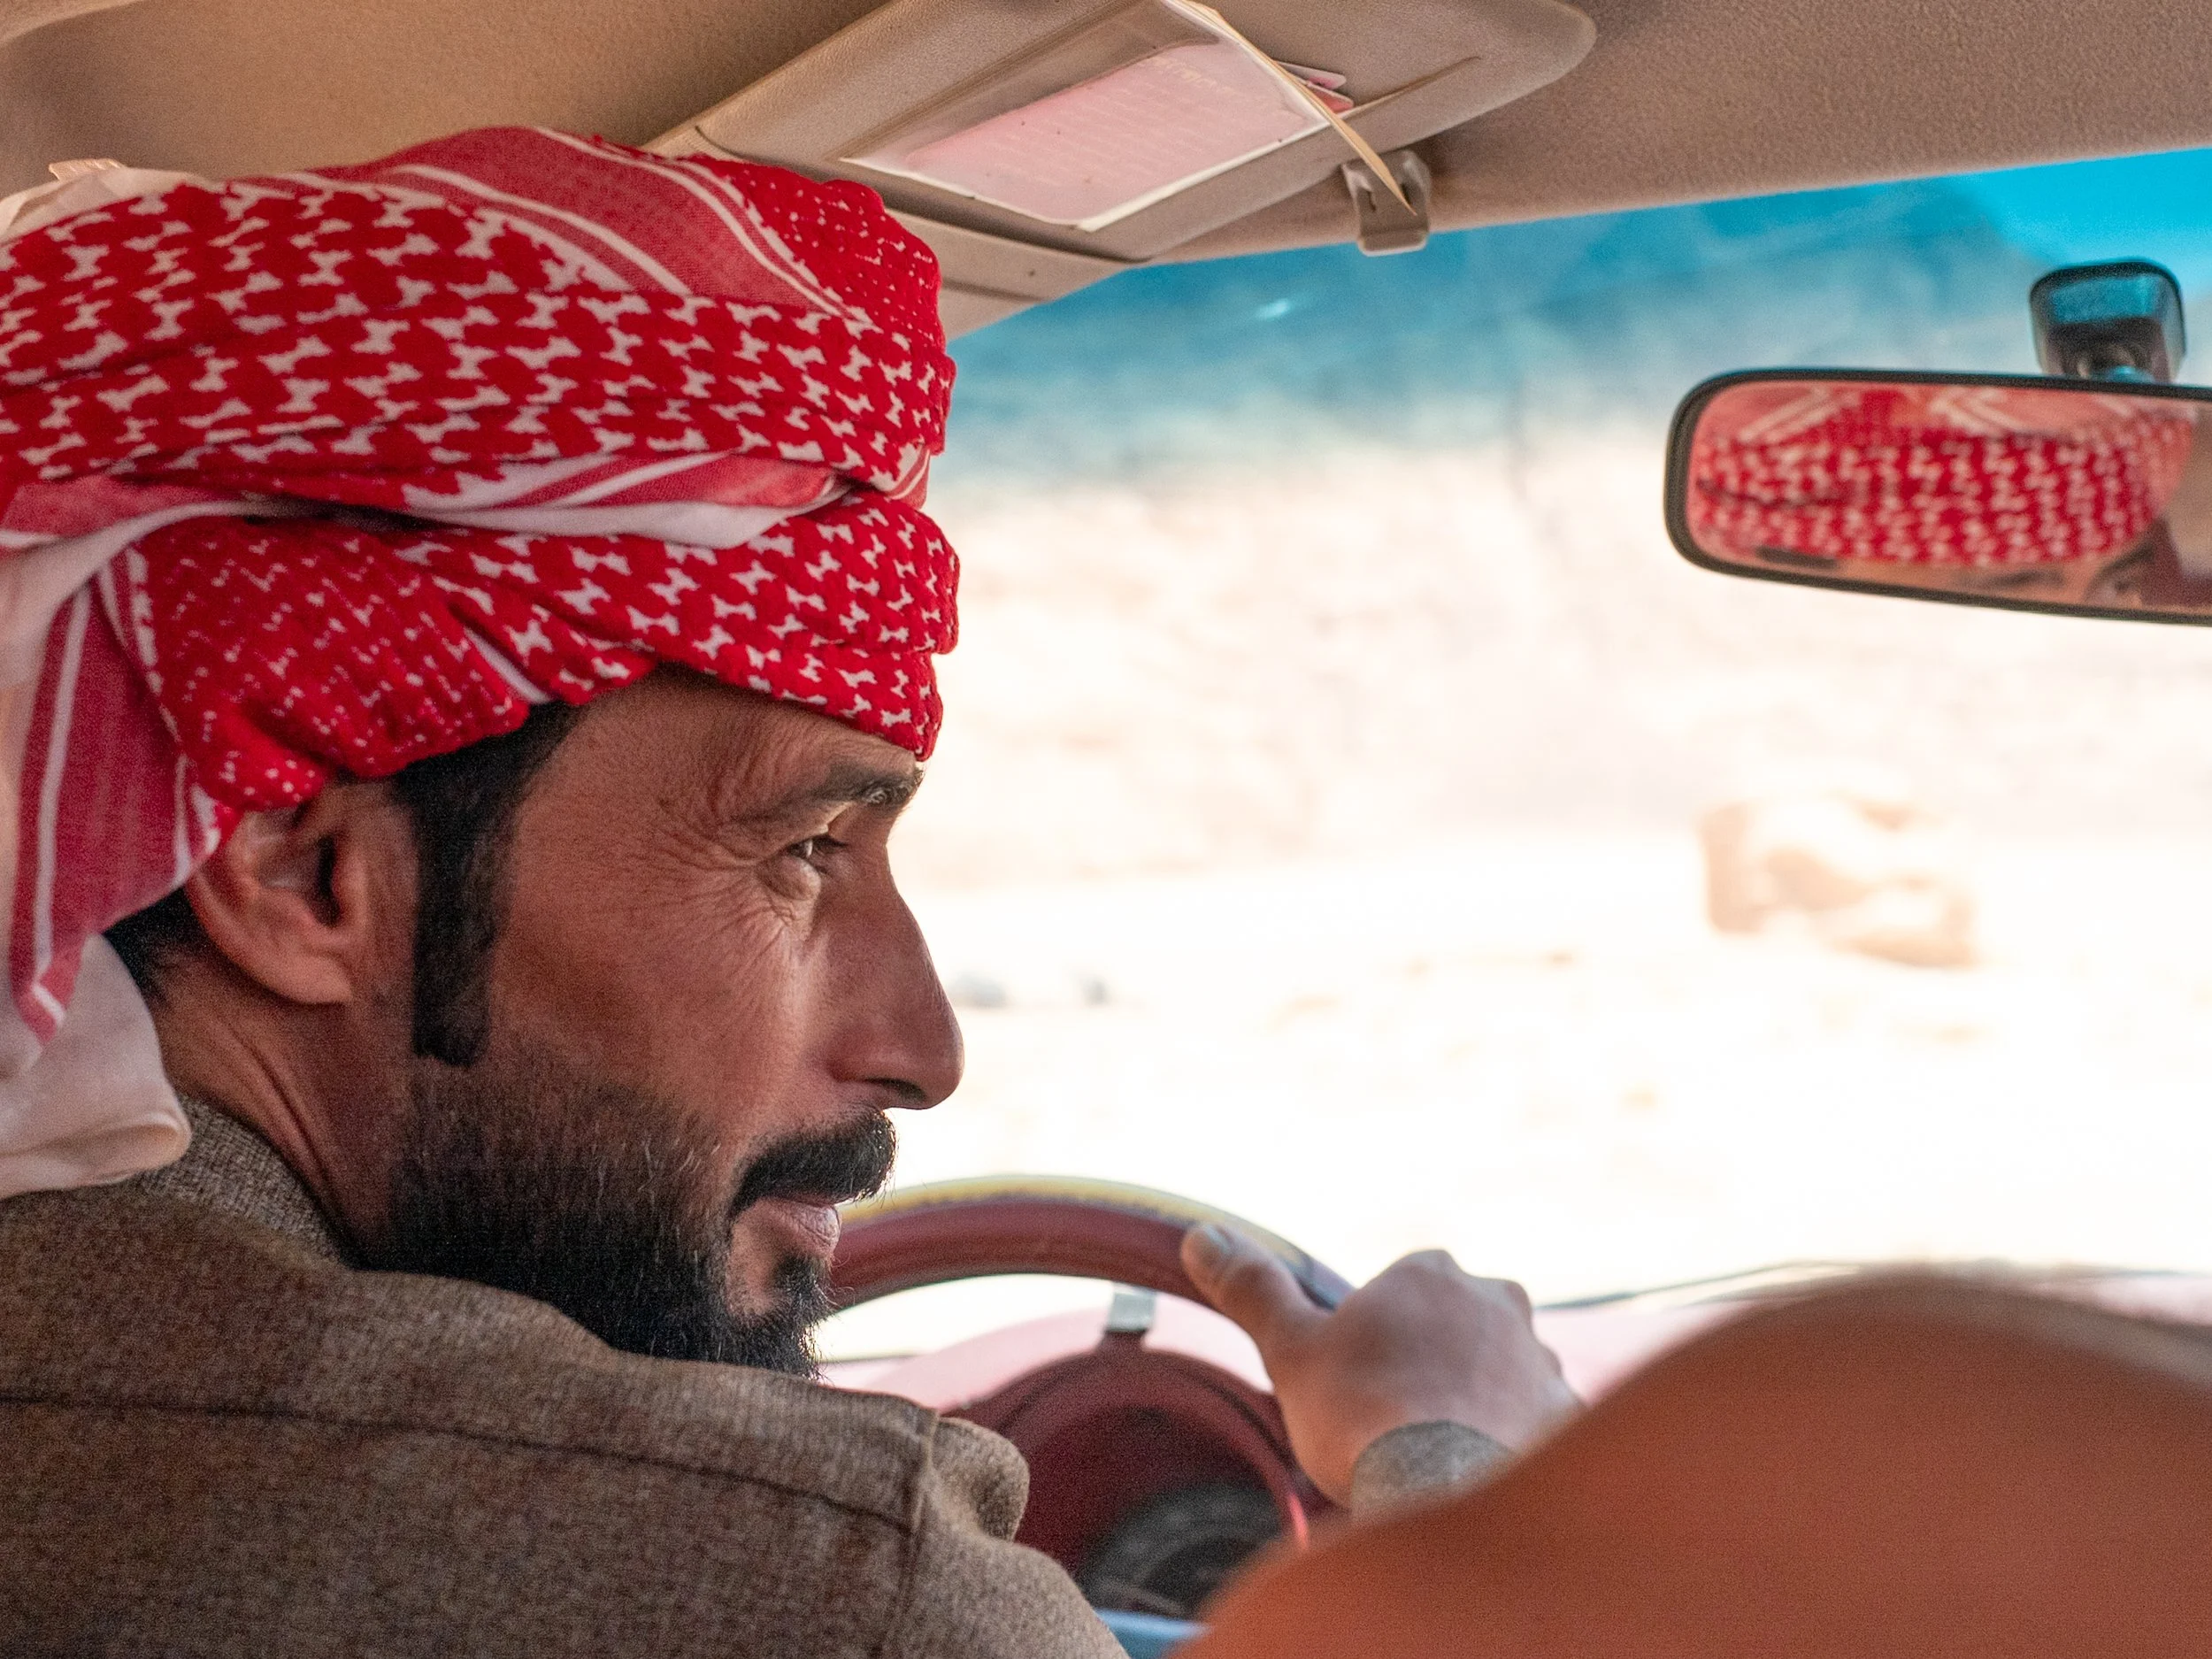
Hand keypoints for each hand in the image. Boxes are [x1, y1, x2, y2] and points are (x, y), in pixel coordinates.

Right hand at [1180, 1225, 1578, 1506]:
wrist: (1445, 1494)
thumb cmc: (1363, 1415)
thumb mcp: (1290, 1349)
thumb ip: (1253, 1289)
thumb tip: (1202, 1236)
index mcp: (1431, 1273)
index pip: (1403, 1291)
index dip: (1376, 1338)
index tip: (1359, 1383)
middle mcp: (1497, 1301)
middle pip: (1455, 1328)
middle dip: (1431, 1365)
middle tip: (1394, 1421)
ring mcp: (1539, 1358)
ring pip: (1498, 1373)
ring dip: (1475, 1403)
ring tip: (1436, 1457)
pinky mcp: (1566, 1415)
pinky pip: (1535, 1422)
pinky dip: (1511, 1443)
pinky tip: (1481, 1477)